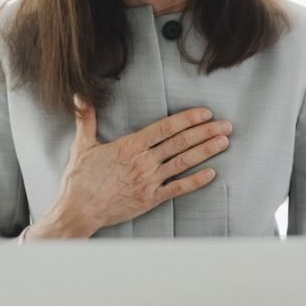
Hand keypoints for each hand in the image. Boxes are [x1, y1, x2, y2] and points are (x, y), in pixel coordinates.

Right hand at [31, 100, 231, 238]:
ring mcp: (149, 181)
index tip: (205, 113)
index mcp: (130, 146)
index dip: (187, 119)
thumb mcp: (82, 146)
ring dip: (206, 151)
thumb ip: (86, 119)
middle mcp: (144, 162)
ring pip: (183, 163)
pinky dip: (196, 181)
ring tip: (224, 142)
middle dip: (205, 132)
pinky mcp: (151, 199)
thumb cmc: (80, 179)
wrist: (78, 211)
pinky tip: (212, 173)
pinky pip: (178, 189)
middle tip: (226, 125)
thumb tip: (79, 94)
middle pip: (180, 143)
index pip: (165, 128)